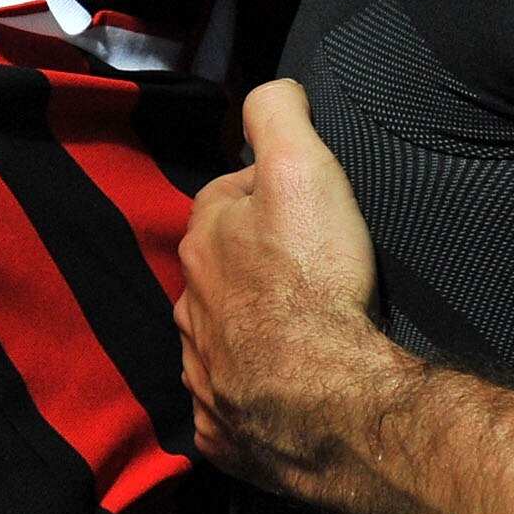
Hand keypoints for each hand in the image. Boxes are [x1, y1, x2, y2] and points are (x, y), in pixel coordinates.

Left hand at [175, 80, 407, 500]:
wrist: (323, 395)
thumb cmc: (314, 278)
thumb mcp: (302, 168)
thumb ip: (278, 115)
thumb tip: (272, 88)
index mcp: (205, 240)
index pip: (225, 194)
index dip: (265, 189)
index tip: (307, 201)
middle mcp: (189, 305)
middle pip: (218, 266)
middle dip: (252, 260)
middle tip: (308, 262)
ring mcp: (201, 370)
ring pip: (216, 333)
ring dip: (247, 325)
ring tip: (296, 325)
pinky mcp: (221, 426)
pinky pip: (226, 400)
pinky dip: (247, 390)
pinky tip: (279, 387)